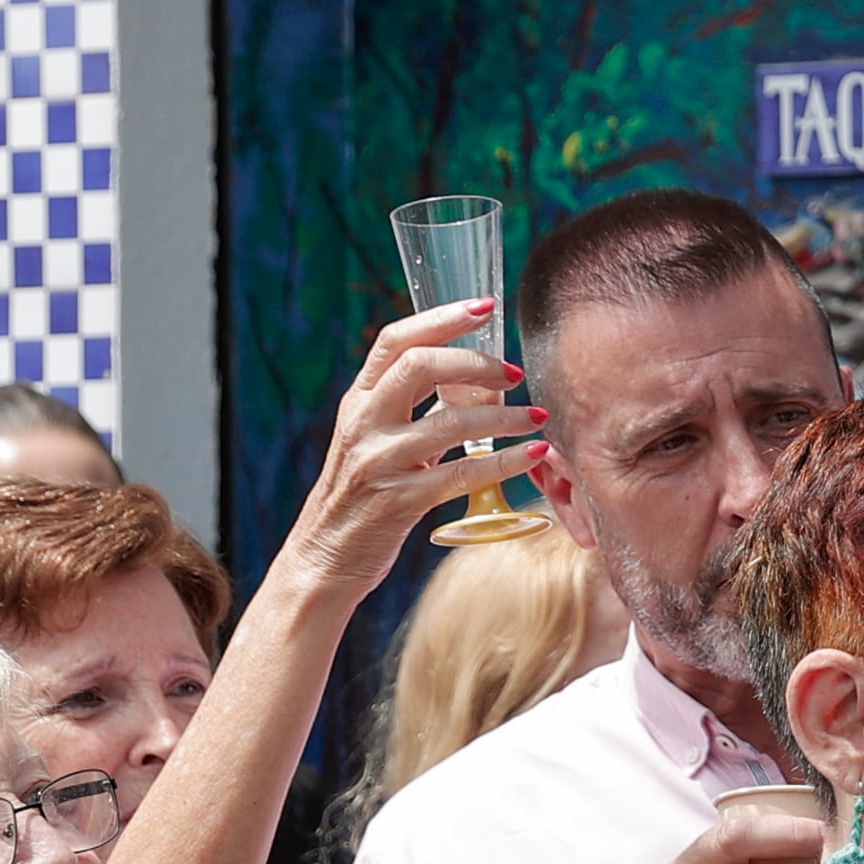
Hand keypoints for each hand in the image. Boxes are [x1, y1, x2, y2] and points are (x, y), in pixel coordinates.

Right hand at [272, 305, 551, 594]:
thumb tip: (462, 372)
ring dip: (504, 417)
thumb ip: (405, 406)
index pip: (397, 341)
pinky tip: (533, 454)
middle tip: (515, 372)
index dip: (441, 318)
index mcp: (359, 401)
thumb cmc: (362, 496)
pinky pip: (462, 473)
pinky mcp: (400, 501)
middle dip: (476, 362)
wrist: (326, 556)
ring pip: (450, 422)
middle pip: (420, 366)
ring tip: (538, 417)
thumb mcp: (373, 439)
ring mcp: (379, 461)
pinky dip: (505, 462)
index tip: (485, 306)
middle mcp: (363, 423)